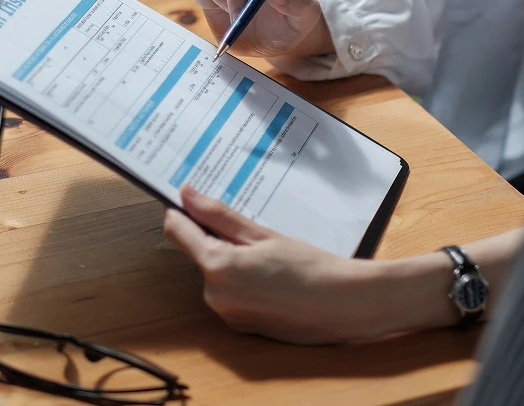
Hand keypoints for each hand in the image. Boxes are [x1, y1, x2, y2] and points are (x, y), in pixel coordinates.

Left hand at [162, 186, 394, 344]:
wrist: (345, 306)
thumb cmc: (310, 267)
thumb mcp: (262, 235)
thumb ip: (219, 216)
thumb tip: (187, 196)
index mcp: (218, 268)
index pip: (178, 230)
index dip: (179, 210)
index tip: (186, 197)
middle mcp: (215, 296)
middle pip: (199, 253)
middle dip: (216, 237)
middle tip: (251, 228)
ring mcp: (226, 315)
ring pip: (215, 273)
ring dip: (231, 260)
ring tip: (269, 255)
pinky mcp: (240, 326)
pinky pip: (229, 294)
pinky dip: (242, 281)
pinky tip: (271, 276)